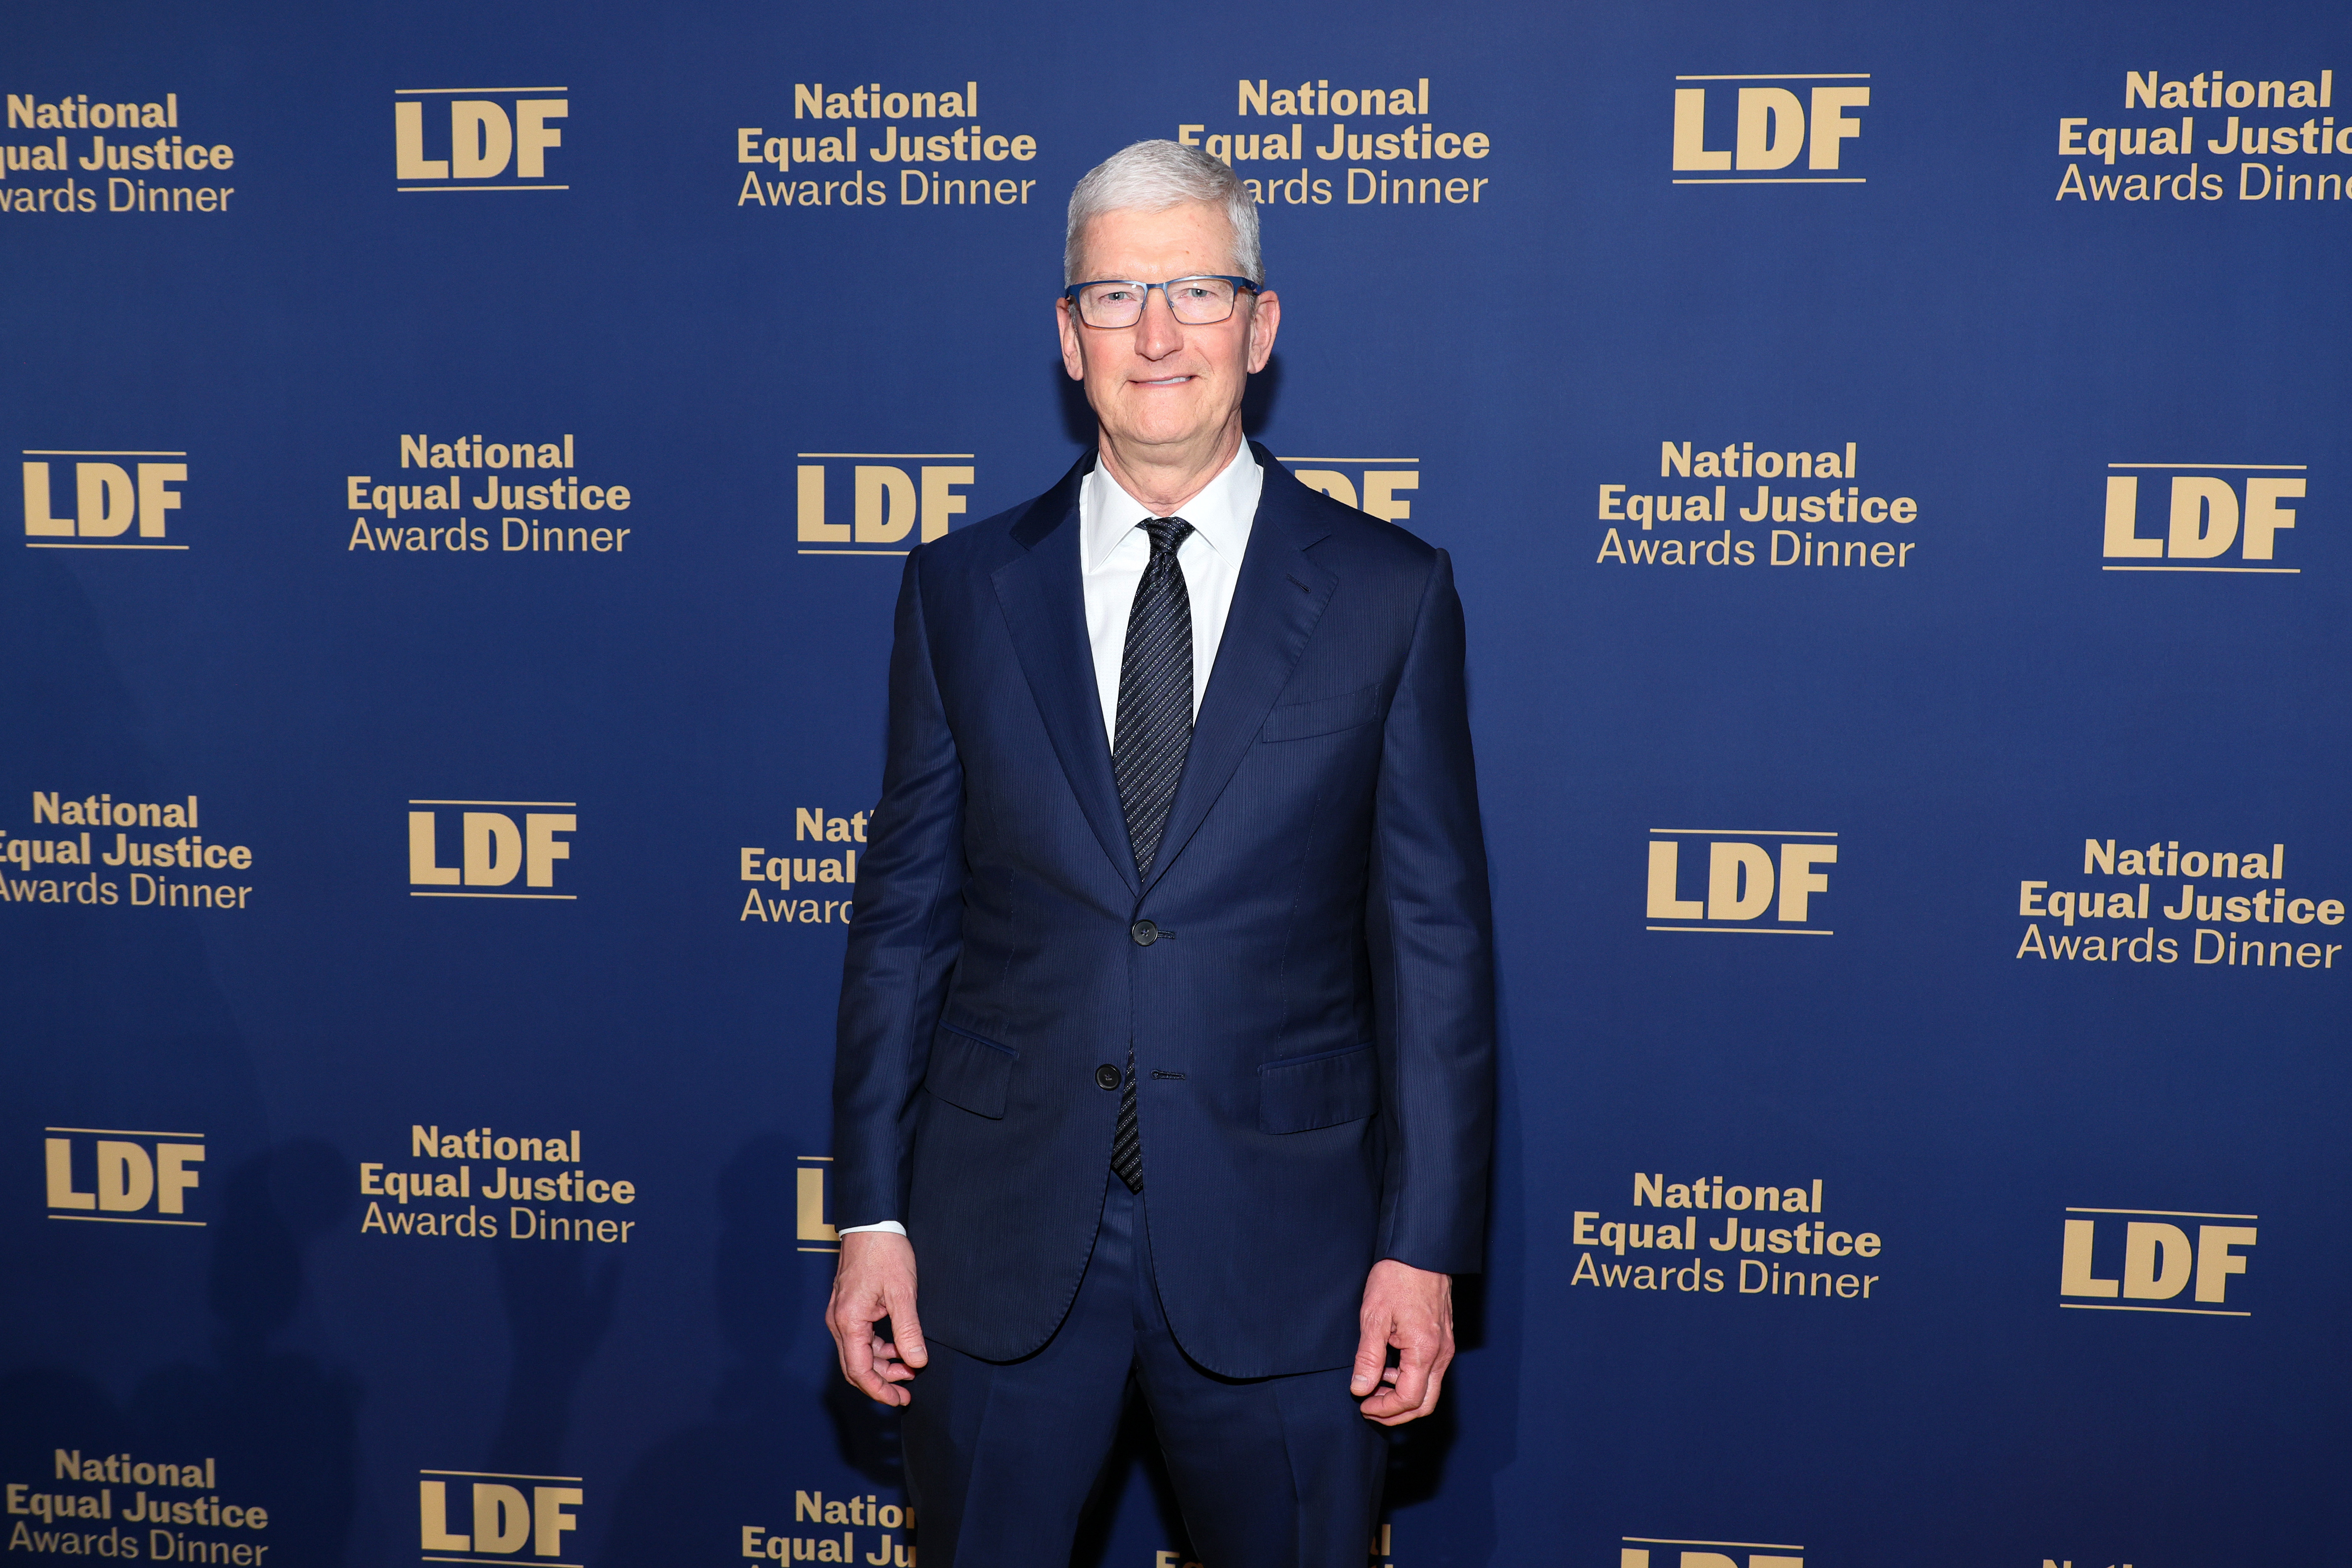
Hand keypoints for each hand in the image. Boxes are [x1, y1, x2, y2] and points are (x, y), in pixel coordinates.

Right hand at [825, 1230, 927, 1405]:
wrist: (872, 1223)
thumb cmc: (885, 1252)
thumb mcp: (903, 1293)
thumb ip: (908, 1330)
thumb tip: (916, 1362)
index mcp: (849, 1320)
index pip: (859, 1370)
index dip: (879, 1390)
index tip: (899, 1400)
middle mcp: (839, 1321)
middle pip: (855, 1366)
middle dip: (881, 1382)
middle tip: (906, 1392)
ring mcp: (841, 1314)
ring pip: (858, 1354)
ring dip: (882, 1365)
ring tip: (909, 1368)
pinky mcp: (849, 1307)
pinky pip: (860, 1338)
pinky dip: (878, 1349)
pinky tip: (898, 1348)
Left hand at [1350, 1259, 1454, 1425]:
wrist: (1420, 1251)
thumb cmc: (1396, 1277)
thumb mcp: (1374, 1317)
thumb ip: (1368, 1357)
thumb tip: (1360, 1389)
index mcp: (1425, 1350)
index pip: (1409, 1399)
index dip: (1385, 1409)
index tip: (1362, 1404)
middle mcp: (1442, 1353)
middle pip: (1426, 1403)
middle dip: (1397, 1413)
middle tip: (1370, 1407)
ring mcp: (1446, 1347)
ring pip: (1430, 1389)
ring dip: (1403, 1397)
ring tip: (1375, 1385)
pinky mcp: (1444, 1339)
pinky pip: (1431, 1372)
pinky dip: (1411, 1380)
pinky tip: (1390, 1367)